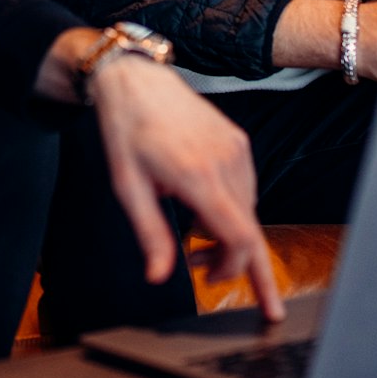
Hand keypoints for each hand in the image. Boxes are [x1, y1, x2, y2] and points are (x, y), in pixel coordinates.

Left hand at [87, 55, 284, 321]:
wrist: (139, 82)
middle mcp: (226, 162)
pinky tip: (202, 209)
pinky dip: (230, 209)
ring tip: (194, 241)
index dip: (243, 272)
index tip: (239, 295)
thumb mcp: (128, 189)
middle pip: (249, 230)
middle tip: (208, 278)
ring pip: (248, 210)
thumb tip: (159, 276)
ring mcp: (237, 149)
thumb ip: (151, 235)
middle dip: (232, 261)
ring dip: (228, 234)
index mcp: (198, 177)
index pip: (241, 237)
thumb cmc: (127, 132)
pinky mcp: (238, 142)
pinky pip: (245, 188)